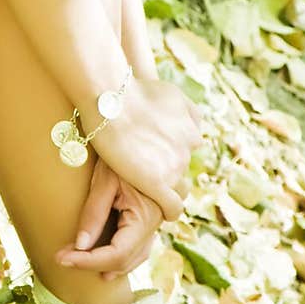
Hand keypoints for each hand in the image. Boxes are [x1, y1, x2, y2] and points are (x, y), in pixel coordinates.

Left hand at [55, 160, 165, 278]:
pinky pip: (139, 245)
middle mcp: (156, 222)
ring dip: (109, 264)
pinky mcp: (152, 215)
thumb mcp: (105, 180)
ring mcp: (157, 220)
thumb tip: (80, 246)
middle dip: (92, 263)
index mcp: (147, 215)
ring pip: (135, 256)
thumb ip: (94, 214)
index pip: (117, 253)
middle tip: (62, 258)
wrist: (137, 131)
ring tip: (81, 265)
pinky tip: (107, 260)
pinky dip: (121, 255)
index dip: (89, 261)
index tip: (62, 258)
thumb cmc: (121, 151)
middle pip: (125, 258)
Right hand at [80, 76, 201, 220]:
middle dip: (169, 166)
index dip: (173, 150)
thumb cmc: (133, 91)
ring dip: (166, 184)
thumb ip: (185, 108)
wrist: (113, 100)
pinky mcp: (158, 184)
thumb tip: (191, 119)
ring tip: (149, 184)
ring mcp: (174, 167)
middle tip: (147, 164)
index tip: (160, 152)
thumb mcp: (169, 92)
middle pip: (182, 166)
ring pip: (178, 185)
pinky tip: (161, 212)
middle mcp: (187, 149)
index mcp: (191, 130)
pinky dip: (169, 211)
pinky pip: (172, 207)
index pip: (190, 147)